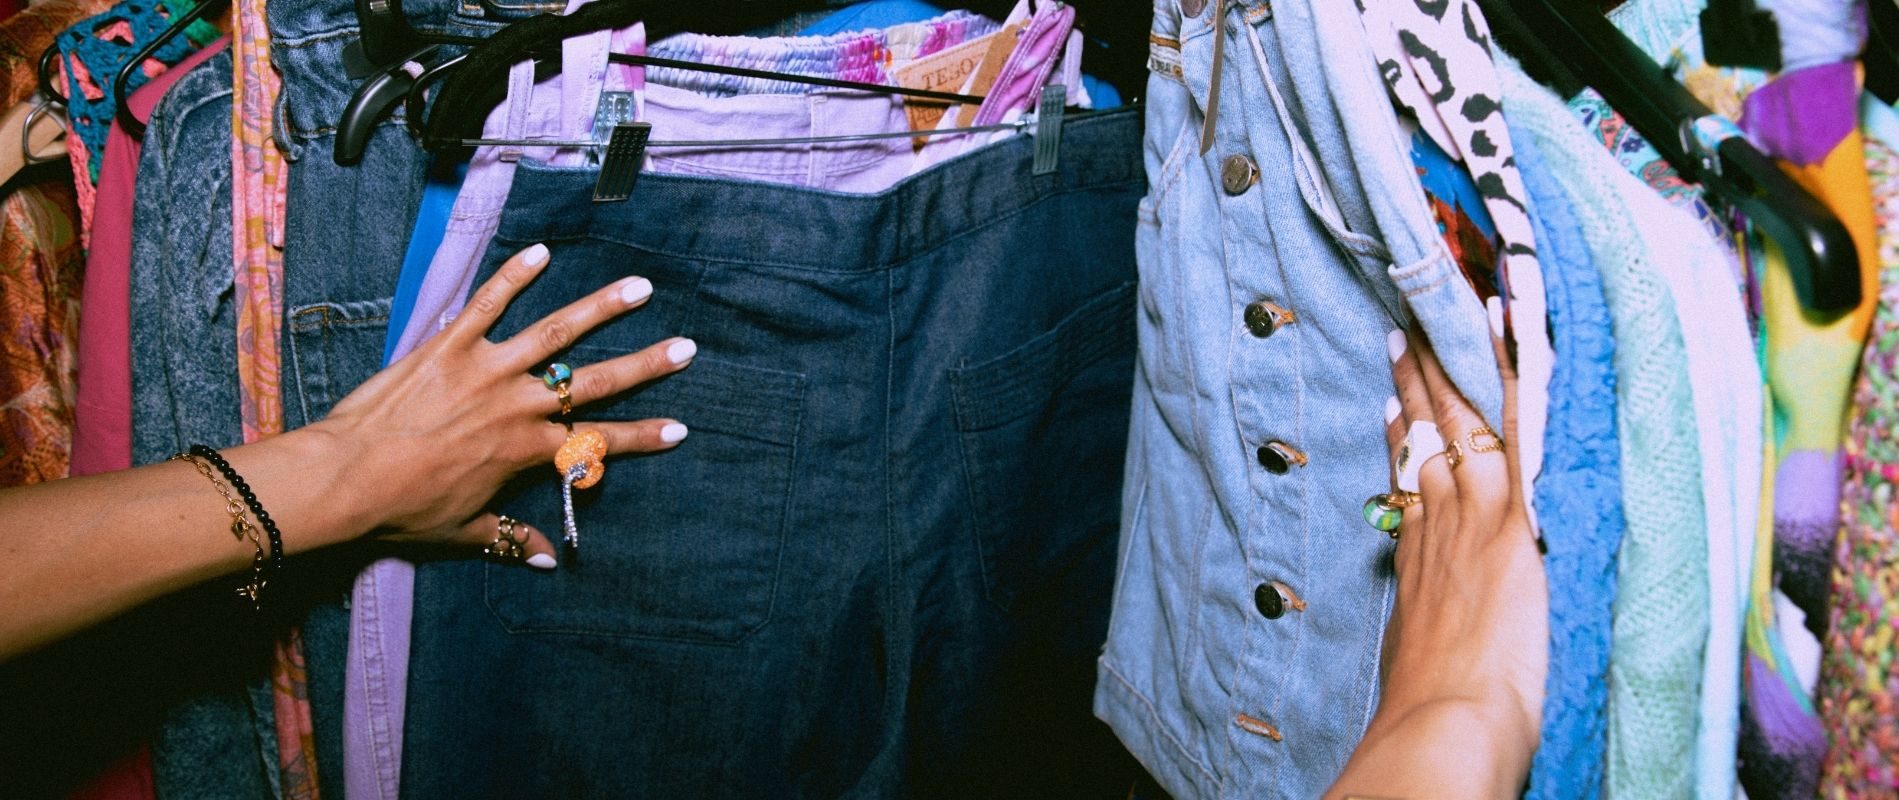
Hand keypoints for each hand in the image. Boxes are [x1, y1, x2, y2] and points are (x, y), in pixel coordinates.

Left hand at [306, 243, 695, 565]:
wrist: (348, 477)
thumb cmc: (405, 508)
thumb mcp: (464, 530)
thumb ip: (508, 536)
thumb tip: (544, 561)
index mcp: (527, 450)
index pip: (598, 443)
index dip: (641, 437)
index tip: (679, 428)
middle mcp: (519, 404)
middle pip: (596, 381)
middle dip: (647, 365)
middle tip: (686, 347)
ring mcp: (487, 368)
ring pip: (557, 332)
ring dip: (602, 308)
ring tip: (639, 287)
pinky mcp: (450, 345)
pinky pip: (488, 303)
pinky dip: (514, 275)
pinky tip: (541, 251)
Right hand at [1328, 298, 1546, 798]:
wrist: (1448, 721)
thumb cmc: (1438, 712)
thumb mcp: (1419, 661)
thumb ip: (1426, 632)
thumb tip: (1422, 639)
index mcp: (1419, 561)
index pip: (1411, 481)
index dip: (1403, 438)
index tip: (1395, 405)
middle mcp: (1440, 526)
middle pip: (1426, 440)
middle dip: (1416, 386)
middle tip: (1403, 338)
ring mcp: (1475, 514)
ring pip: (1462, 423)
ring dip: (1451, 369)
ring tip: (1442, 323)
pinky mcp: (1512, 516)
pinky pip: (1511, 427)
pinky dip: (1507, 376)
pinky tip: (1506, 335)